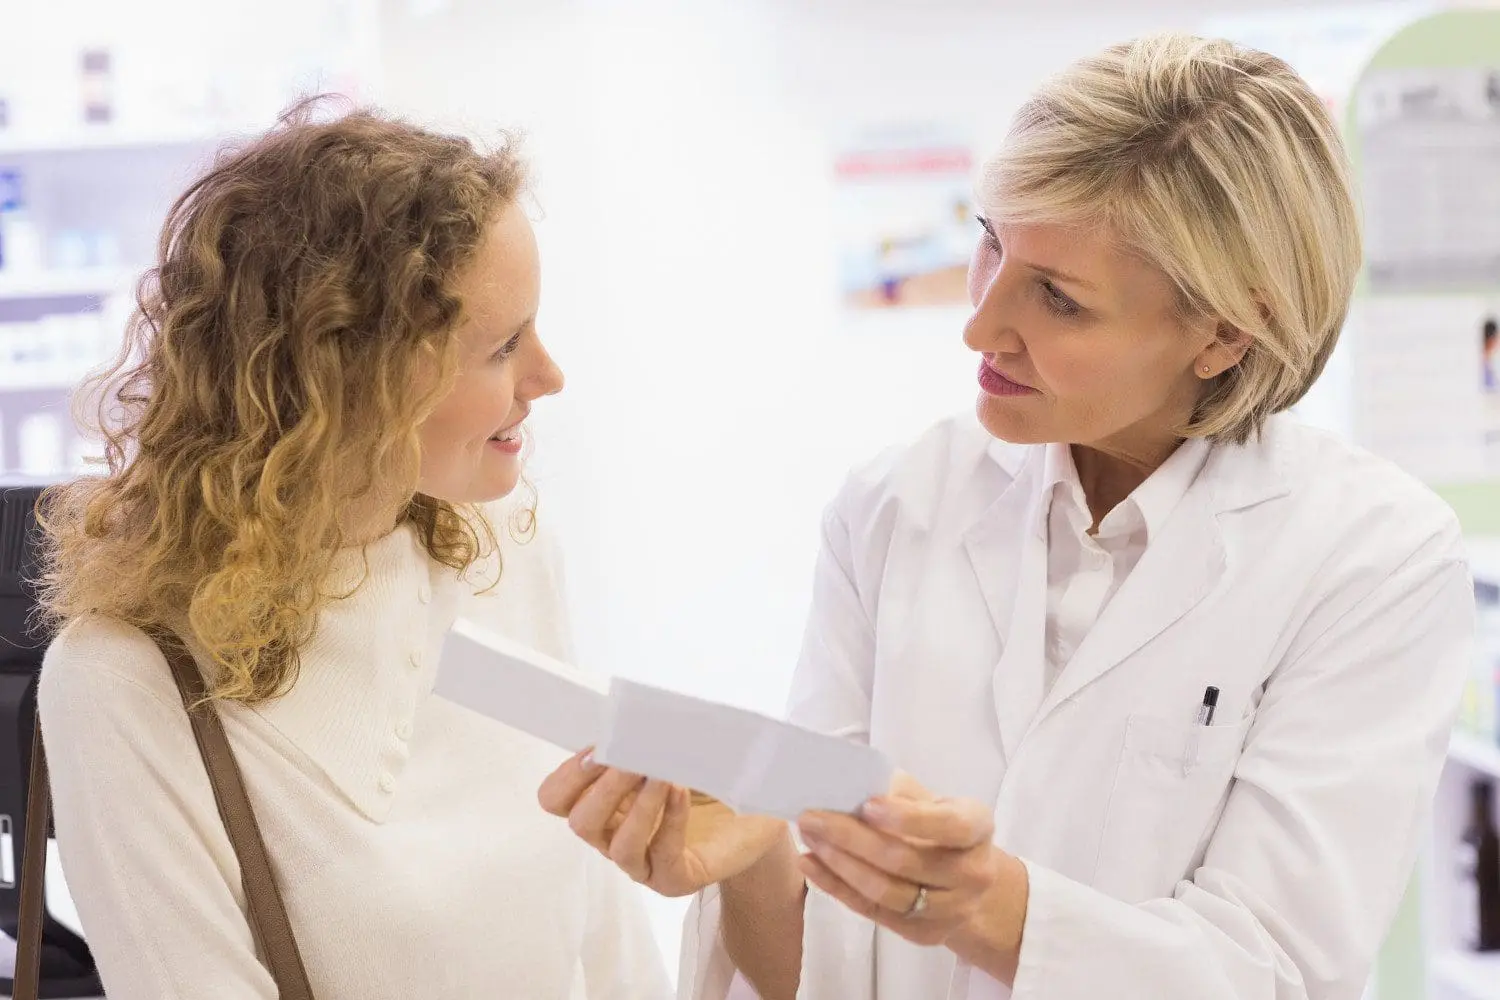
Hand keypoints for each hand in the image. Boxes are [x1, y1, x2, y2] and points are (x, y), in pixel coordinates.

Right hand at [538, 749, 786, 897]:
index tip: (599, 746)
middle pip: (578, 821)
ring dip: (638, 806)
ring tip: (660, 776)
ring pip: (617, 846)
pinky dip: (669, 819)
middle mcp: (614, 835)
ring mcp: (644, 862)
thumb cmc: (710, 779)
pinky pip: (661, 855)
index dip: (569, 772)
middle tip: (628, 759)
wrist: (755, 816)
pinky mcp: (675, 878)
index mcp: (604, 802)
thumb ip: (648, 738)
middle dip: (600, 786)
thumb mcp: (676, 750)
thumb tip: (635, 717)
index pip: (556, 797)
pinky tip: (681, 791)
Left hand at [794, 772, 1027, 957]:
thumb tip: (849, 779)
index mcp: (977, 827)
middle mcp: (973, 873)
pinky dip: (837, 887)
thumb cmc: (939, 825)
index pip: (947, 825)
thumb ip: (898, 789)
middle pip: (905, 861)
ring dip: (838, 864)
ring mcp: (951, 910)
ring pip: (886, 892)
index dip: (907, 818)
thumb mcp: (931, 798)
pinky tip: (812, 865)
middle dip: (851, 837)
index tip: (866, 805)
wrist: (965, 878)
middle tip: (812, 816)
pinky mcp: (924, 934)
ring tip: (809, 838)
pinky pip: (873, 911)